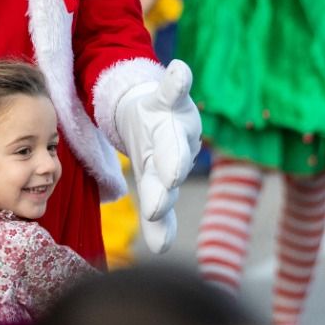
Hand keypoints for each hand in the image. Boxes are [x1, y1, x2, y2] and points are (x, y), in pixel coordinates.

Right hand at [113, 60, 201, 253]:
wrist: (145, 115)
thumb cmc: (153, 155)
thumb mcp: (149, 183)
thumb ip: (158, 218)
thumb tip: (161, 253)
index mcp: (167, 174)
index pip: (163, 193)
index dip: (162, 207)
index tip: (159, 223)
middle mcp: (178, 150)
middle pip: (174, 161)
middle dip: (171, 172)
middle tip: (168, 186)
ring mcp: (176, 123)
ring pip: (176, 130)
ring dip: (174, 135)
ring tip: (172, 146)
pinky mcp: (169, 98)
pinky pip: (174, 88)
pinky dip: (177, 80)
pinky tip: (180, 71)